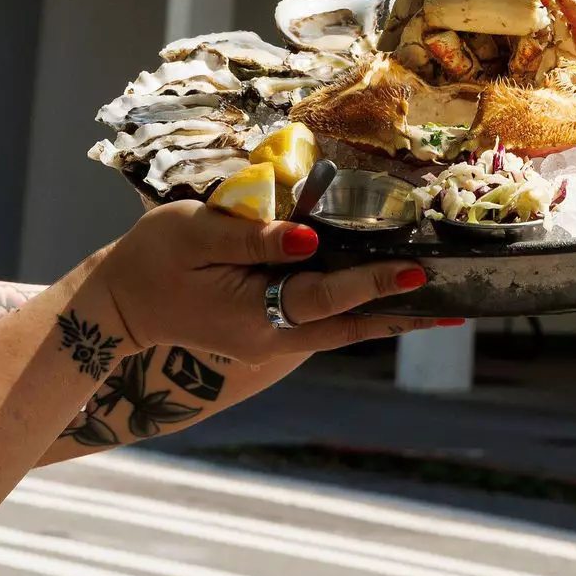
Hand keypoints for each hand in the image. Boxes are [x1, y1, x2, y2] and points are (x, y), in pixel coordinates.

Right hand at [95, 201, 456, 364]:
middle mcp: (270, 340)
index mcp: (253, 316)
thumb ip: (255, 236)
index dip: (373, 280)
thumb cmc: (154, 257)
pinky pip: (322, 322)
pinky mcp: (268, 332)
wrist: (120, 304)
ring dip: (385, 316)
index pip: (327, 296)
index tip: (415, 270)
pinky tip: (382, 294)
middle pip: (348, 327)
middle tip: (456, 307)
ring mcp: (270, 342)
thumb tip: (310, 239)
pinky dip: (356, 309)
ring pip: (339, 330)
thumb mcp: (196, 233)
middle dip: (401, 315)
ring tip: (436, 303)